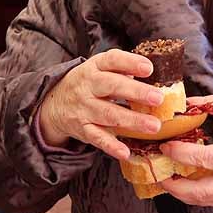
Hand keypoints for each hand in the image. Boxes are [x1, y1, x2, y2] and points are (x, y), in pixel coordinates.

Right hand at [38, 49, 163, 160]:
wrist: (54, 103)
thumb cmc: (88, 83)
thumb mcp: (100, 69)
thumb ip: (122, 69)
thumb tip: (153, 77)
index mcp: (95, 67)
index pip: (112, 60)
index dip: (130, 63)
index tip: (149, 69)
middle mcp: (88, 86)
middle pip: (112, 86)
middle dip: (136, 92)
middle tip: (158, 98)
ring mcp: (84, 108)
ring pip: (109, 114)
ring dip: (132, 121)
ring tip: (154, 126)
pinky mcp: (82, 128)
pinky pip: (97, 138)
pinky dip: (111, 146)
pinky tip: (125, 152)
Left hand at [159, 95, 212, 206]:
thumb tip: (187, 104)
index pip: (204, 158)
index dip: (182, 153)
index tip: (166, 145)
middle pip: (201, 191)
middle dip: (176, 185)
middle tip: (159, 173)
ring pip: (203, 201)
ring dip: (180, 193)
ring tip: (164, 180)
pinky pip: (209, 201)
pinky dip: (191, 195)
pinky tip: (180, 184)